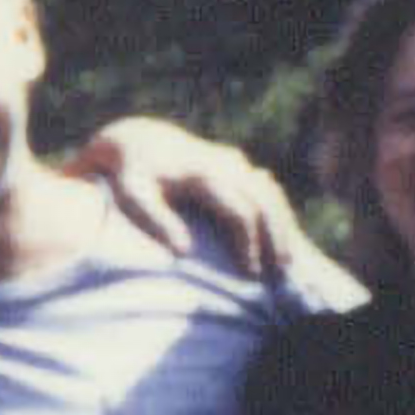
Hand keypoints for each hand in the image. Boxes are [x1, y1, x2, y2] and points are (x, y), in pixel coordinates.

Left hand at [70, 118, 305, 275]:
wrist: (134, 140)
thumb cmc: (129, 176)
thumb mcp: (134, 196)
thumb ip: (157, 220)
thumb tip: (183, 251)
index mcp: (203, 174)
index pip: (240, 211)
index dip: (249, 243)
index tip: (250, 273)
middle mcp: (224, 164)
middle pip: (264, 201)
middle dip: (276, 237)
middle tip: (280, 272)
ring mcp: (231, 162)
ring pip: (269, 192)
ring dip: (281, 224)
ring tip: (286, 259)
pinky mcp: (232, 163)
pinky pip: (264, 186)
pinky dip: (275, 209)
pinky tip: (280, 232)